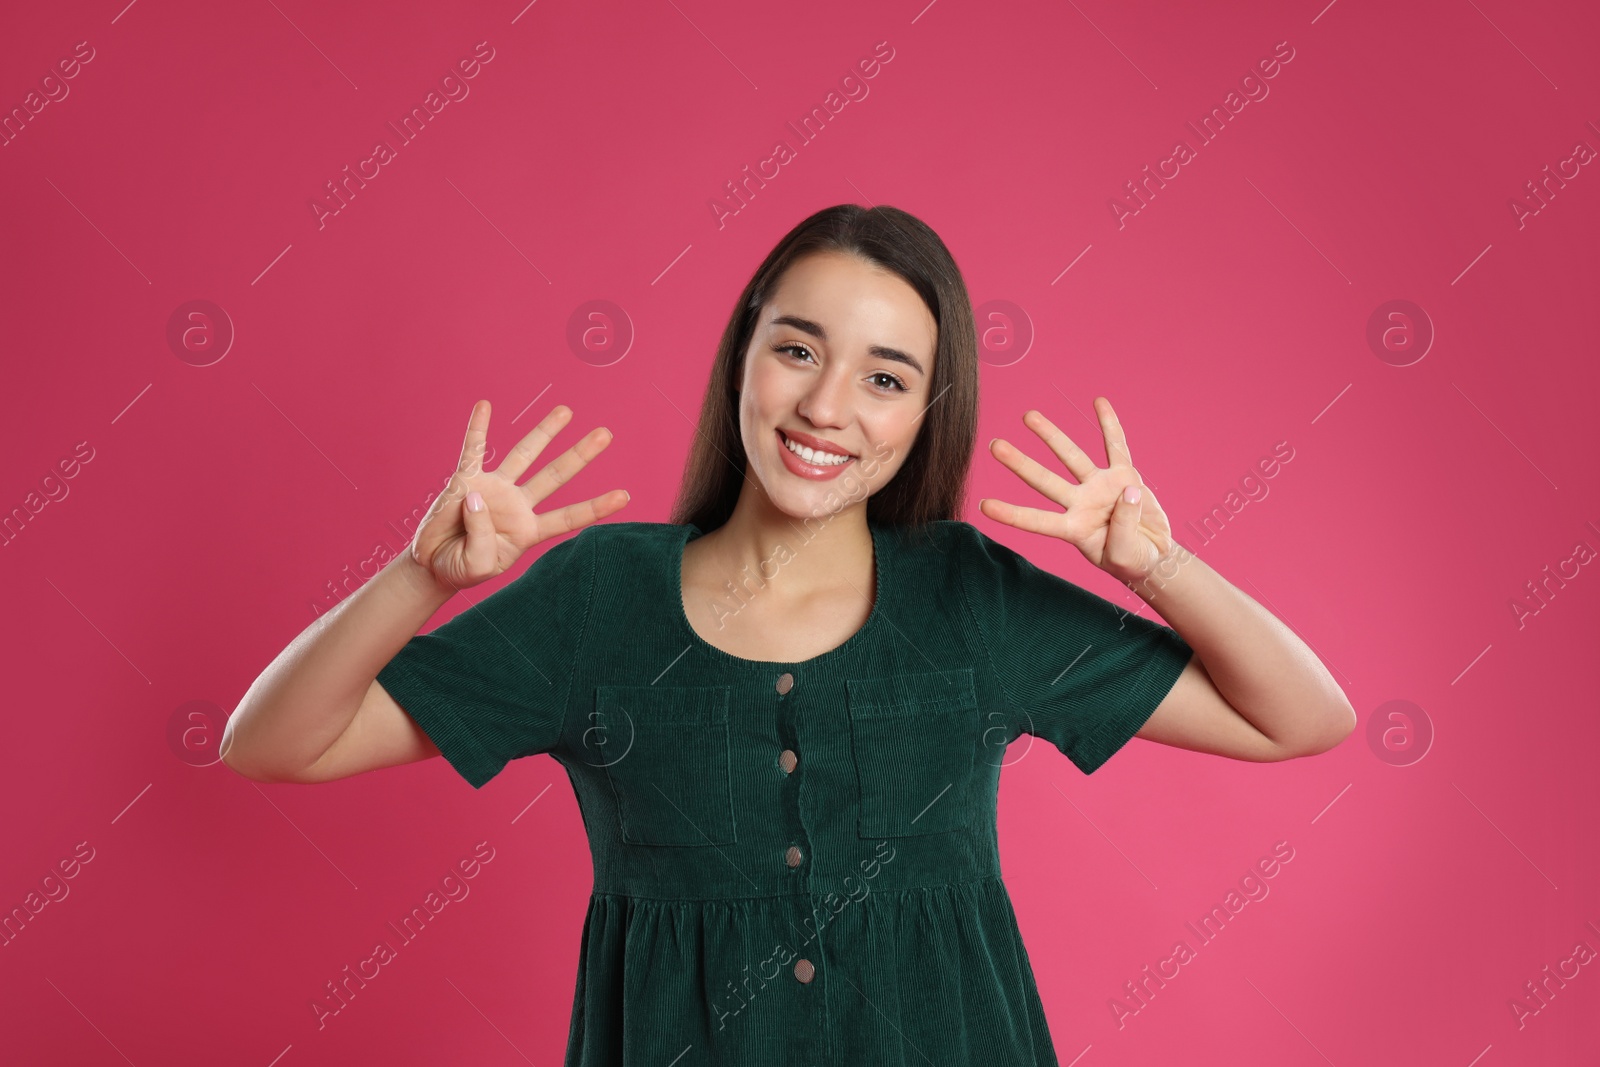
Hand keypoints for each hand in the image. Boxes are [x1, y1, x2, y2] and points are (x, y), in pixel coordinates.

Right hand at [411, 400, 628, 592]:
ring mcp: (493, 488)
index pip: (569, 517)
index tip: (624, 496)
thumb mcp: (478, 565)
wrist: (432, 565)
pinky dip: (478, 428)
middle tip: (606, 434)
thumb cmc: (461, 567)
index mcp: (529, 530)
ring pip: (524, 454)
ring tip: (566, 411)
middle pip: (556, 475)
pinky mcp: (465, 479)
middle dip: (580, 455)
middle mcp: (517, 504)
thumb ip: (483, 537)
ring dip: (544, 432)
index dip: (595, 507)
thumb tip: (478, 497)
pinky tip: (485, 405)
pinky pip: (473, 449)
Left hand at [980, 397, 1174, 585]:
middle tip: (994, 446)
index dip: (1012, 515)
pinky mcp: (1124, 475)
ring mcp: (1101, 486)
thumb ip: (1123, 529)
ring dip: (1051, 435)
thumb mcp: (1125, 556)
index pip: (1038, 521)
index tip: (984, 505)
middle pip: (1045, 480)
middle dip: (1020, 464)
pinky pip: (1115, 446)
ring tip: (1028, 416)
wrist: (1154, 553)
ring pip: (1072, 457)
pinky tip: (1098, 402)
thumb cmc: (1132, 560)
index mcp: (1074, 529)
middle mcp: (1081, 503)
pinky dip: (1109, 424)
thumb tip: (1126, 492)